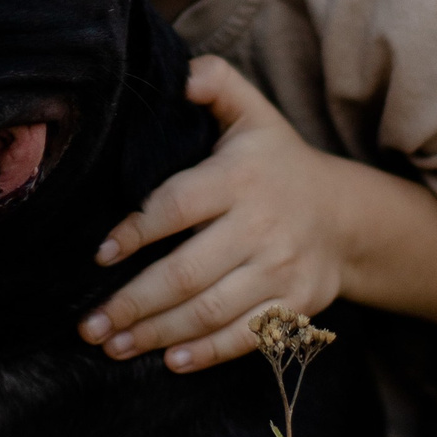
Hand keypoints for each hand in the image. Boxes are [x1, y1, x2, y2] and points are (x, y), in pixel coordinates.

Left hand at [79, 57, 352, 372]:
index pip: (179, 206)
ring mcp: (281, 270)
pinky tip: (170, 361)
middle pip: (188, 272)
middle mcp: (261, 226)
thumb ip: (216, 84)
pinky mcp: (296, 304)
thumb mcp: (253, 114)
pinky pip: (246, 336)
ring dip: (157, 333)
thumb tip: (180, 75)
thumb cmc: (278, 163)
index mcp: (241, 177)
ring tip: (111, 345)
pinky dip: (208, 353)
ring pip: (210, 311)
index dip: (136, 231)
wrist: (347, 215)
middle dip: (133, 303)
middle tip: (89, 324)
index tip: (100, 257)